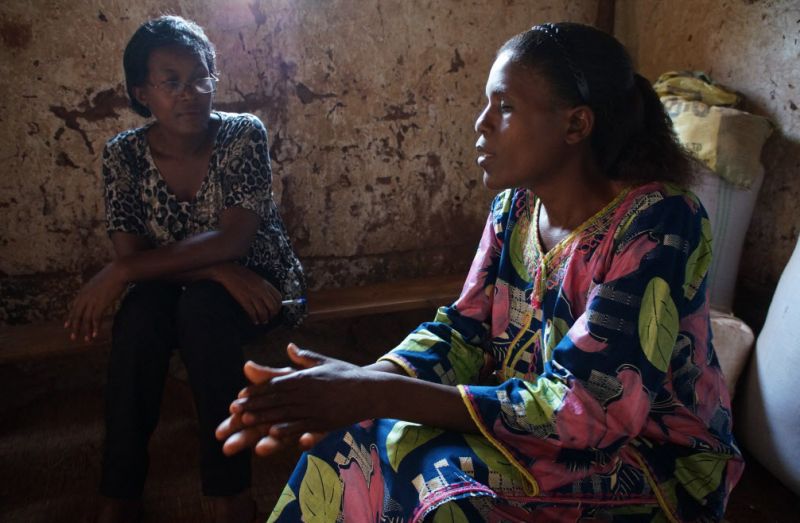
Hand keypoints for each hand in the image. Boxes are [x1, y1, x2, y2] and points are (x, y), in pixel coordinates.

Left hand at [65, 262, 126, 341]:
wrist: (119, 271)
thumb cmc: (114, 273)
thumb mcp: (101, 280)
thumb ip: (97, 287)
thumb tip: (100, 290)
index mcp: (84, 290)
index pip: (74, 307)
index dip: (70, 317)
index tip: (67, 326)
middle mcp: (85, 296)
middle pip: (77, 315)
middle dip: (75, 327)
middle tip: (73, 337)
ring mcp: (92, 300)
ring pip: (86, 319)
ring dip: (86, 330)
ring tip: (86, 340)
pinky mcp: (101, 304)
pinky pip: (96, 319)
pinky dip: (95, 327)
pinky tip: (95, 335)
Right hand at [213, 263, 281, 324]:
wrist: (229, 272)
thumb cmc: (242, 275)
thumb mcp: (258, 279)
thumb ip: (265, 288)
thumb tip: (270, 300)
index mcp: (266, 284)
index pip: (278, 298)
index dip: (278, 306)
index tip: (276, 310)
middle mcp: (261, 290)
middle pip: (273, 307)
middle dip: (272, 315)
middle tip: (269, 317)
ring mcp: (253, 295)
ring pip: (263, 312)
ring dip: (264, 319)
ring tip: (262, 321)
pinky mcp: (244, 300)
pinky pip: (252, 313)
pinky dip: (254, 319)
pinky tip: (254, 320)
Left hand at [216, 344, 377, 455]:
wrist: (372, 389)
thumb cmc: (348, 374)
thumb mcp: (326, 361)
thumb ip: (305, 357)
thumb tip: (289, 346)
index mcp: (306, 377)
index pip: (276, 385)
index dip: (257, 391)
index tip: (240, 397)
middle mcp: (308, 392)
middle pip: (276, 400)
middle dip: (254, 406)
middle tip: (234, 412)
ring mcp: (316, 408)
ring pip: (285, 413)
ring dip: (263, 418)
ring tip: (246, 422)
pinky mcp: (325, 421)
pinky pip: (302, 426)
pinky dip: (286, 429)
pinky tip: (272, 432)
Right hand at [216, 354, 326, 456]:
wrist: (339, 386)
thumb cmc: (306, 383)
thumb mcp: (286, 377)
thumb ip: (267, 375)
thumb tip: (246, 365)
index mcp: (271, 407)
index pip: (247, 416)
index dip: (233, 425)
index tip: (218, 433)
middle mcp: (282, 420)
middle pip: (259, 432)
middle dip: (244, 440)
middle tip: (227, 448)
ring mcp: (299, 427)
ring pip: (283, 439)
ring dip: (272, 444)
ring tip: (261, 449)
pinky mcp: (319, 429)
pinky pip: (314, 436)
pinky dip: (308, 439)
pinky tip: (304, 441)